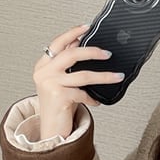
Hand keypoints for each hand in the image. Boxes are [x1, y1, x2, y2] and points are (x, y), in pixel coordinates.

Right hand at [33, 24, 124, 138]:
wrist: (51, 131)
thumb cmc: (58, 107)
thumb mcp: (61, 82)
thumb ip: (68, 66)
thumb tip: (83, 47)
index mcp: (42, 66)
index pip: (58, 43)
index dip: (72, 33)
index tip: (87, 27)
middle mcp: (44, 73)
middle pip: (71, 54)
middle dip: (92, 52)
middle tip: (107, 54)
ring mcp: (50, 84)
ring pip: (83, 75)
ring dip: (103, 76)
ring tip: (116, 76)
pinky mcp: (59, 97)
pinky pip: (83, 93)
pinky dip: (92, 98)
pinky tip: (96, 102)